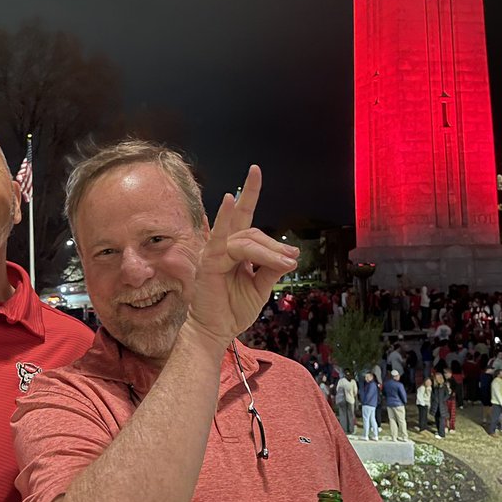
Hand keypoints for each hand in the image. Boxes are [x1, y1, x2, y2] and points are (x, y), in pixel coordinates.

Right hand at [185, 165, 297, 347]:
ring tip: (286, 264)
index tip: (256, 170)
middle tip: (292, 258)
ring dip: (270, 251)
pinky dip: (225, 217)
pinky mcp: (209, 261)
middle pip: (248, 225)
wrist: (216, 331)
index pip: (244, 217)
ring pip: (247, 239)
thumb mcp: (261, 287)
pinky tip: (229, 200)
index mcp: (234, 250)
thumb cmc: (233, 310)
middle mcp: (223, 246)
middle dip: (267, 226)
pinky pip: (223, 239)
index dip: (250, 193)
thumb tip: (290, 257)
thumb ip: (272, 269)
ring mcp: (214, 252)